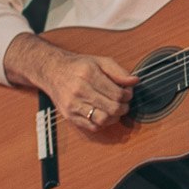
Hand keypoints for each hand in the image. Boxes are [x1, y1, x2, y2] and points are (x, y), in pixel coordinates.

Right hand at [4, 34, 138, 134]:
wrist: (53, 71)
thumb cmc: (79, 66)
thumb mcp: (100, 61)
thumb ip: (119, 71)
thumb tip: (135, 81)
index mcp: (89, 75)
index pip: (117, 93)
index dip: (128, 95)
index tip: (128, 92)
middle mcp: (80, 90)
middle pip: (112, 108)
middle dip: (124, 107)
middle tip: (125, 103)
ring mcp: (73, 105)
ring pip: (103, 120)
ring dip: (115, 117)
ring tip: (116, 110)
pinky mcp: (69, 116)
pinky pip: (92, 127)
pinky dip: (103, 123)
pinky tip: (105, 114)